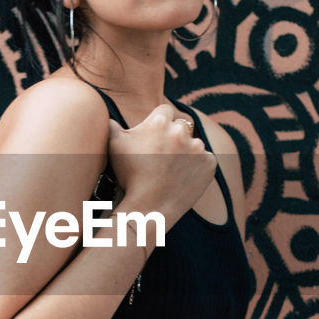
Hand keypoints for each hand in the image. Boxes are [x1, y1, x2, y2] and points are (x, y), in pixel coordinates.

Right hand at [107, 104, 216, 228]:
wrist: (148, 207)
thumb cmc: (129, 175)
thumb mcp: (113, 145)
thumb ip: (112, 124)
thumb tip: (108, 116)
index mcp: (159, 122)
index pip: (164, 110)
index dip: (159, 122)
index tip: (155, 136)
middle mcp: (181, 131)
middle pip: (180, 126)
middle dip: (173, 136)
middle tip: (162, 154)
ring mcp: (198, 147)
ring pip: (193, 143)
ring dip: (186, 151)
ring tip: (172, 168)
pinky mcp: (209, 163)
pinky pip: (205, 159)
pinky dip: (197, 166)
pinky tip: (183, 176)